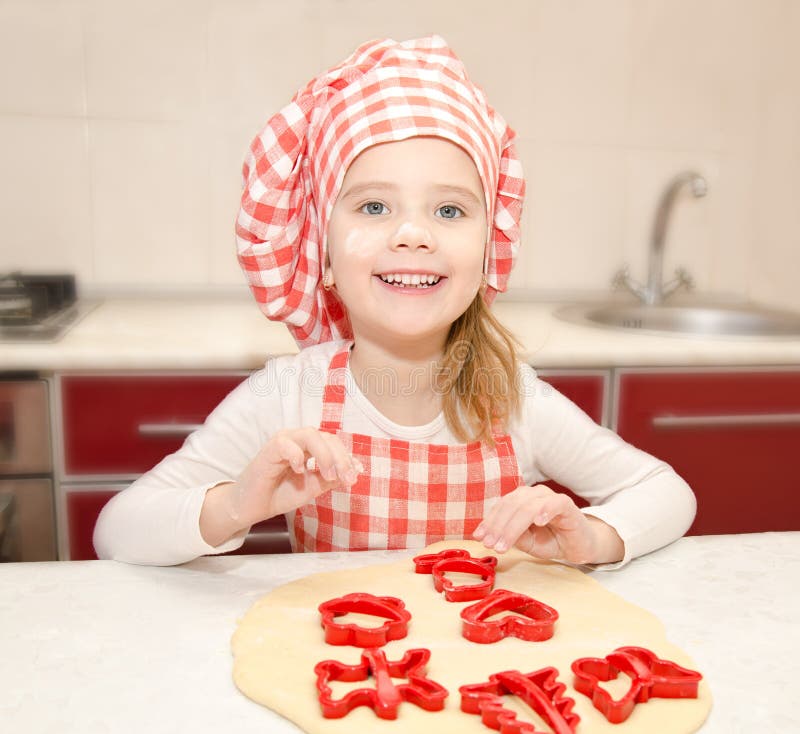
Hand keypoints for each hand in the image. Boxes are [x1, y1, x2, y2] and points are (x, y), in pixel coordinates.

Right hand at [234, 427, 362, 524]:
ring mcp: (283, 443)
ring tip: (328, 475)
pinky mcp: (268, 451)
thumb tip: (357, 470)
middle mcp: (297, 440)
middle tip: (346, 478)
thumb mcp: (312, 488)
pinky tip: (300, 470)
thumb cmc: (279, 494)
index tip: (353, 478)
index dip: (347, 458)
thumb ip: (331, 478)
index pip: (333, 443)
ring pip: (309, 434)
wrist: (252, 508)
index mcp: (309, 447)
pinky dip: (296, 456)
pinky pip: (285, 444)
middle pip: (326, 437)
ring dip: (324, 455)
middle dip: (340, 458)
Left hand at [473, 484, 623, 564]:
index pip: (501, 506)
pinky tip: (539, 522)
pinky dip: (545, 510)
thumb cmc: (552, 541)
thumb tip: (490, 536)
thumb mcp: (527, 543)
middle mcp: (534, 495)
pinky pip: (555, 503)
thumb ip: (512, 537)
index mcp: (521, 500)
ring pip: (527, 506)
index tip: (479, 538)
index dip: (489, 521)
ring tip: (504, 544)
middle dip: (498, 526)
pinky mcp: (567, 505)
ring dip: (513, 526)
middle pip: (511, 505)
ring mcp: (550, 498)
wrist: (580, 546)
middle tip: (491, 545)